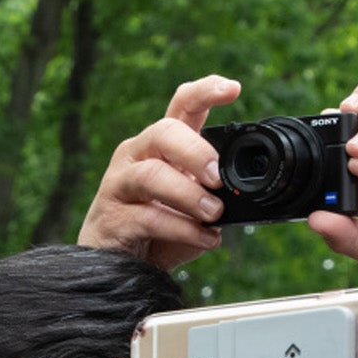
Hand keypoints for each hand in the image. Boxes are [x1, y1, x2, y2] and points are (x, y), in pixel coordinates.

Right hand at [78, 75, 236, 271]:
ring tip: (214, 214)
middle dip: (196, 152)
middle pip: (164, 133)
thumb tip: (245, 195)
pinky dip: (182, 229)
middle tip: (218, 178)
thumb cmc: (157, 231)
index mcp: (161, 145)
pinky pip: (148, 217)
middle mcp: (136, 155)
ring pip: (152, 175)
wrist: (116, 268)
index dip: (206, 91)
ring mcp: (119, 184)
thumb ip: (213, 192)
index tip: (233, 89)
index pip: (181, 105)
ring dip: (188, 194)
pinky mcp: (111, 217)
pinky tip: (204, 239)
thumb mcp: (192, 205)